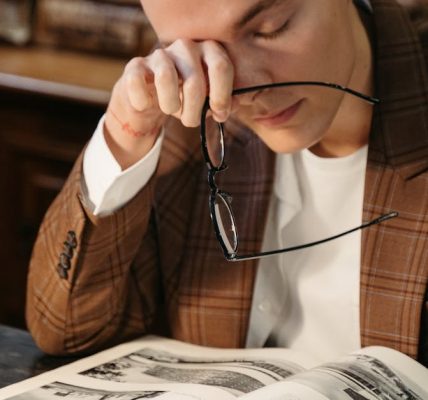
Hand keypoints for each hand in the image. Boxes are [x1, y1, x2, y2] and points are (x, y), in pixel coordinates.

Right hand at [104, 39, 234, 168]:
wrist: (151, 98)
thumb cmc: (185, 98)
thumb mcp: (207, 101)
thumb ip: (222, 103)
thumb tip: (227, 109)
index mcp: (208, 51)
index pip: (221, 67)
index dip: (222, 96)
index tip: (220, 115)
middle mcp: (185, 46)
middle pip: (195, 81)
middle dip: (194, 111)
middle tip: (191, 122)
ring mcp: (160, 54)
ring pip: (166, 79)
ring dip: (170, 105)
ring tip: (171, 111)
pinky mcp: (135, 65)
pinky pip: (137, 83)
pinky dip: (142, 101)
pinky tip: (145, 104)